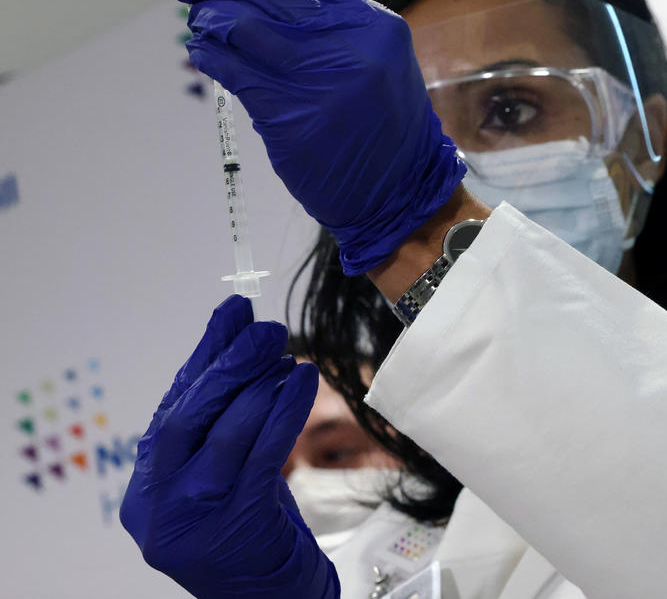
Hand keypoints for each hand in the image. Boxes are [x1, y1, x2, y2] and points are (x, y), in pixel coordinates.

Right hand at [120, 295, 339, 598]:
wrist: (267, 597)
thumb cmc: (247, 529)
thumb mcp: (221, 473)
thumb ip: (220, 420)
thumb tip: (237, 343)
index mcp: (147, 485)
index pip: (173, 406)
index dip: (204, 355)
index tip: (231, 311)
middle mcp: (158, 502)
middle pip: (188, 416)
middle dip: (228, 364)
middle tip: (262, 327)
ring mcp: (192, 517)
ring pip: (225, 432)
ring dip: (259, 384)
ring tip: (287, 354)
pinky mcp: (235, 523)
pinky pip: (263, 453)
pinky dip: (284, 410)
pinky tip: (302, 382)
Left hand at [165, 0, 465, 274]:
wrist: (400, 191)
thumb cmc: (380, 123)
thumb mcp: (372, 61)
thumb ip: (325, 25)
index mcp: (374, 26)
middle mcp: (352, 48)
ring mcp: (323, 84)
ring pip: (248, 31)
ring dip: (211, 17)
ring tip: (196, 14)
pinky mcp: (294, 119)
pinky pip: (240, 76)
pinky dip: (214, 57)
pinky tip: (203, 50)